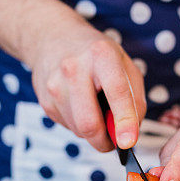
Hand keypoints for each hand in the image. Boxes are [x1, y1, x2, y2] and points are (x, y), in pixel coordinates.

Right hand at [28, 18, 145, 151]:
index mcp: (101, 54)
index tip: (128, 142)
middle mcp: (74, 68)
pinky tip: (79, 105)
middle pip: (89, 123)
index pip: (116, 92)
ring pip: (79, 130)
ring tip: (95, 110)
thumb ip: (134, 99)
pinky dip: (79, 125)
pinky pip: (68, 127)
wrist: (52, 38)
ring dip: (92, 131)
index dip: (125, 121)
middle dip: (104, 141)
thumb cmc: (95, 55)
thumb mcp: (124, 64)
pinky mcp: (45, 100)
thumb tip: (129, 134)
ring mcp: (55, 85)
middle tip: (114, 141)